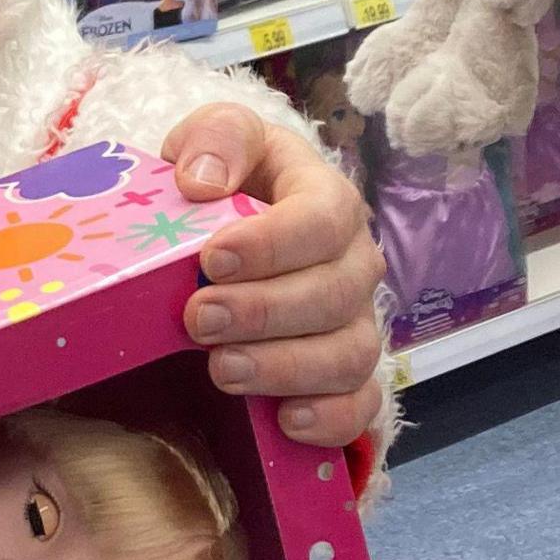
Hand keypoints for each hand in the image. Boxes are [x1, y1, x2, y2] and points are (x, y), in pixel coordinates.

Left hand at [162, 103, 388, 448]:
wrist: (223, 239)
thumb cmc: (225, 186)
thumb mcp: (214, 141)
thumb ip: (216, 138)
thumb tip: (204, 181)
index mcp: (327, 199)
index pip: (323, 218)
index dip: (272, 243)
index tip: (212, 258)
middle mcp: (353, 263)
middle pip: (335, 294)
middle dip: (264, 311)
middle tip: (198, 319)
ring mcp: (356, 324)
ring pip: (349, 355)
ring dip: (285, 367)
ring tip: (221, 370)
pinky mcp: (349, 378)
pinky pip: (362, 405)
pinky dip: (332, 419)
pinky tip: (286, 420)